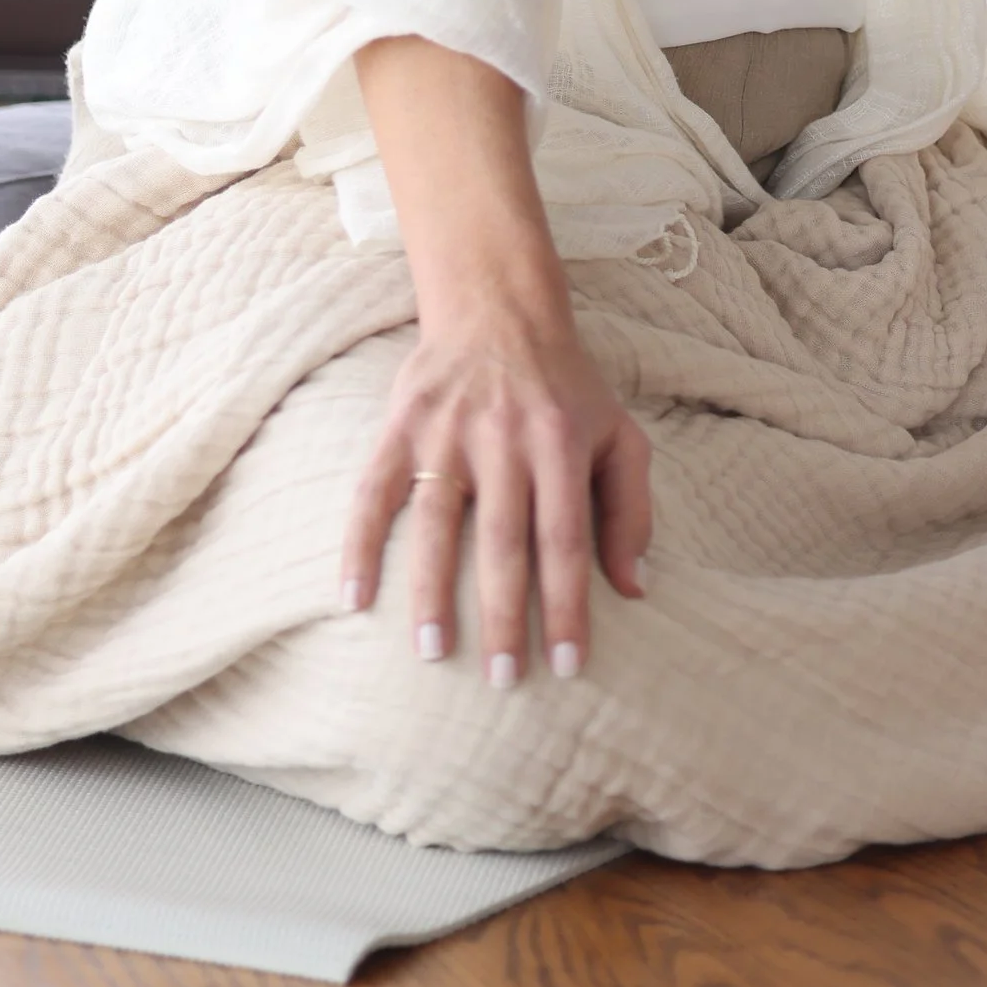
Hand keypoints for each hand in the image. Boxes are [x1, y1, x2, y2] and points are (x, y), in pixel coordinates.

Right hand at [343, 32, 652, 681]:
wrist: (499, 307)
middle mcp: (504, 436)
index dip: (568, 605)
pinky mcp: (402, 423)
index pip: (567, 539)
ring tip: (433, 654)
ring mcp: (447, 430)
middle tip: (503, 679)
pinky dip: (359, 543)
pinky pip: (373, 490)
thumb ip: (632, 508)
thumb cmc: (568, 386)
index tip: (568, 665)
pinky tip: (353, 597)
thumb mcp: (620, 433)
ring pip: (437, 522)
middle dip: (504, 615)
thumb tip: (634, 589)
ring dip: (432, 592)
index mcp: (561, 442)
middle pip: (504, 541)